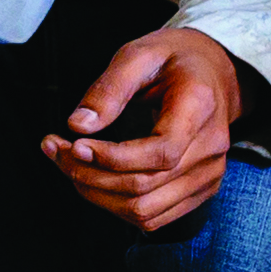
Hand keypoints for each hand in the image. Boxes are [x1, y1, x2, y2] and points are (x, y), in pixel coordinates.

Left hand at [44, 27, 243, 230]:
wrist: (213, 72)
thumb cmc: (172, 60)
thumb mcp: (138, 55)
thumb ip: (108, 88)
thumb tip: (78, 126)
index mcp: (200, 107)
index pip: (160, 153)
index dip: (112, 158)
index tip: (74, 145)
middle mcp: (211, 148)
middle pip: (145, 187)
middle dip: (90, 176)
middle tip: (57, 150)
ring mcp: (208, 174)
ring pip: (145, 211)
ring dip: (97, 195)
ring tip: (69, 165)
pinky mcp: (200, 191)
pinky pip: (153, 217)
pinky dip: (115, 205)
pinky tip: (94, 179)